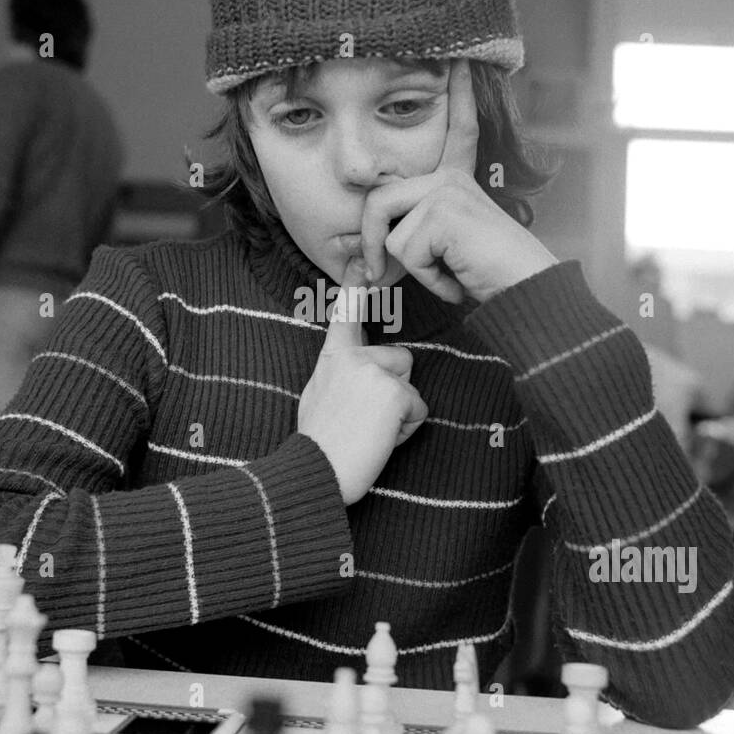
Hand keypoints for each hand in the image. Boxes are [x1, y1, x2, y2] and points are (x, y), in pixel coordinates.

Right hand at [297, 259, 427, 504]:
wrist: (315, 473)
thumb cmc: (318, 442)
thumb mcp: (320, 394)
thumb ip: (341, 373)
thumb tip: (358, 371)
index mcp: (333, 356)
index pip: (347, 314)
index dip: (356, 286)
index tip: (363, 260)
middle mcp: (353, 356)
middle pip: (401, 361)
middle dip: (394, 392)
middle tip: (362, 421)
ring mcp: (374, 371)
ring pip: (411, 387)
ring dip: (400, 413)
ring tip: (370, 430)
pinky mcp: (394, 392)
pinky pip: (418, 409)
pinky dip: (405, 430)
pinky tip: (378, 439)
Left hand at [360, 60, 556, 303]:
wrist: (527, 293)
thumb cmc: (489, 277)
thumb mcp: (444, 249)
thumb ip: (412, 236)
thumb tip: (365, 254)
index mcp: (456, 181)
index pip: (455, 134)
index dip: (459, 97)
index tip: (459, 61)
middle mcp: (451, 178)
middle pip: (378, 199)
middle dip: (371, 243)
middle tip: (377, 277)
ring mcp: (446, 190)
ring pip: (389, 233)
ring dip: (412, 267)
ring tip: (451, 271)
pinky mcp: (443, 211)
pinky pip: (404, 252)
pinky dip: (428, 278)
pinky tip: (459, 275)